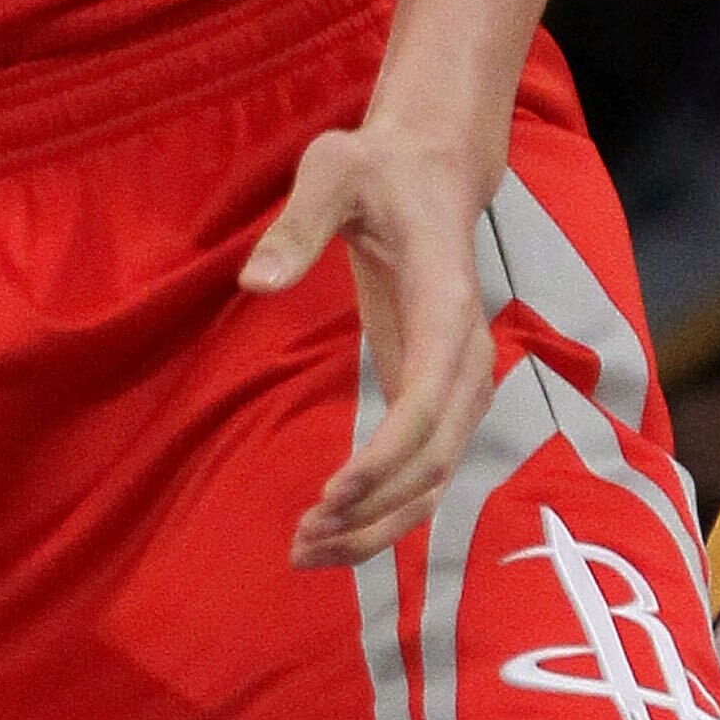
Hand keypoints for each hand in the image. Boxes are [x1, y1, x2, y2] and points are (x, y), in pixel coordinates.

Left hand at [241, 117, 494, 565]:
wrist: (430, 171)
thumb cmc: (377, 167)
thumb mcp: (331, 170)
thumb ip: (296, 225)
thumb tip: (254, 283)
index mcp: (446, 306)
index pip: (428, 402)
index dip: (385, 457)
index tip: (331, 493)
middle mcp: (466, 357)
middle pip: (436, 459)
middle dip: (374, 510)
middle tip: (302, 540)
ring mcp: (459, 383)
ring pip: (435, 478)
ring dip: (378, 524)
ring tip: (306, 552)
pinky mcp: (438, 396)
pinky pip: (423, 468)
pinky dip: (384, 508)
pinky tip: (331, 530)